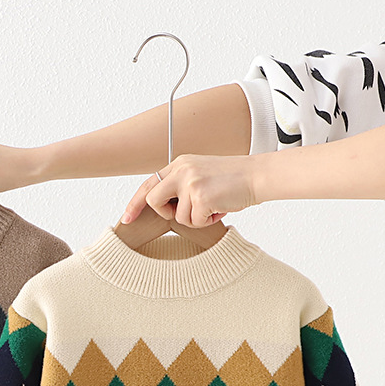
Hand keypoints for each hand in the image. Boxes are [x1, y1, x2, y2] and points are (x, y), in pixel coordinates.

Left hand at [120, 153, 260, 227]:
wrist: (257, 175)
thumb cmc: (233, 180)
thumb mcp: (200, 175)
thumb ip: (181, 186)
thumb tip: (166, 208)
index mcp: (180, 164)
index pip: (149, 184)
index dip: (135, 203)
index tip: (127, 218)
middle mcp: (182, 170)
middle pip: (153, 200)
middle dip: (166, 213)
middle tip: (188, 213)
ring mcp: (190, 182)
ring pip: (177, 217)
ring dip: (196, 218)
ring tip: (213, 206)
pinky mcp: (200, 196)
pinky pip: (194, 222)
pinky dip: (207, 221)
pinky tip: (219, 208)